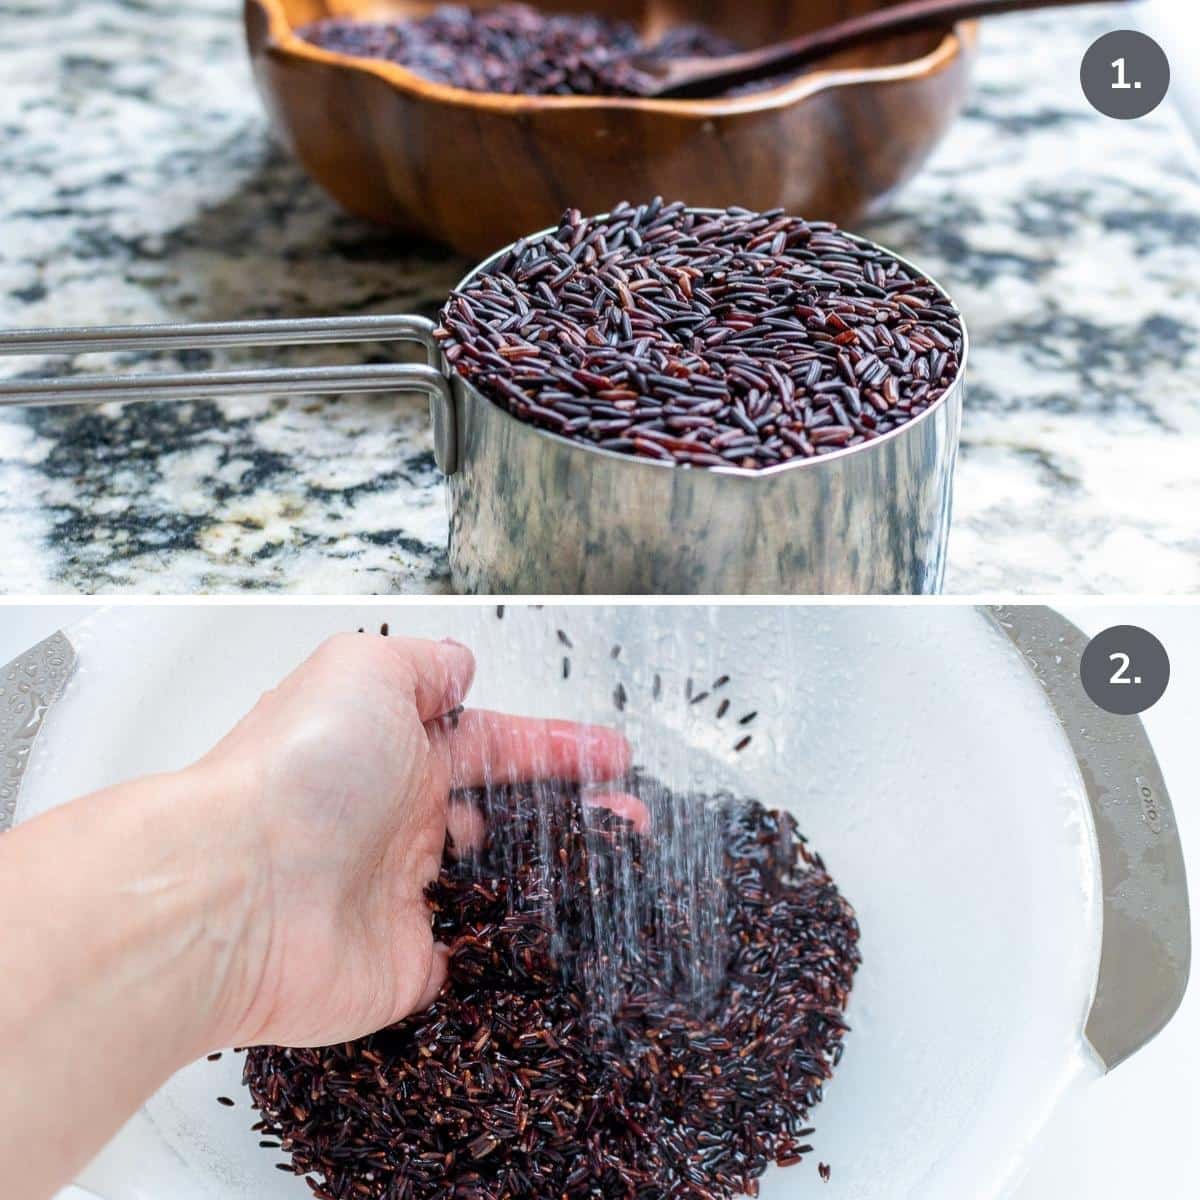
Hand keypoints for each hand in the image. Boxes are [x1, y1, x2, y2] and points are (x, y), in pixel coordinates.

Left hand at [188, 632, 633, 1049]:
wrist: (235, 892)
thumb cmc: (302, 770)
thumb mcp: (364, 670)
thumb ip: (420, 664)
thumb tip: (458, 667)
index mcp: (397, 753)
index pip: (494, 745)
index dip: (557, 747)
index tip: (612, 756)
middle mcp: (401, 821)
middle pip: (503, 815)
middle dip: (573, 812)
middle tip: (632, 817)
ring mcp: (402, 896)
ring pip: (497, 884)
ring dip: (557, 878)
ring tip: (620, 869)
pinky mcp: (403, 967)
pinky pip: (469, 960)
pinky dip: (509, 951)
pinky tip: (559, 936)